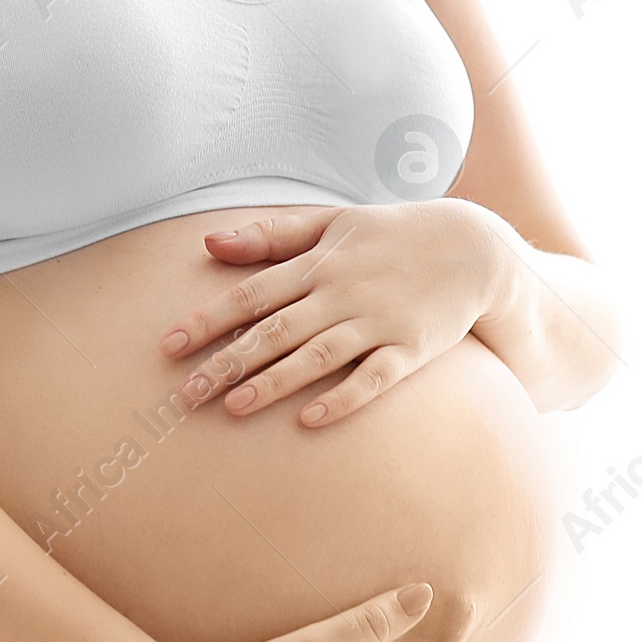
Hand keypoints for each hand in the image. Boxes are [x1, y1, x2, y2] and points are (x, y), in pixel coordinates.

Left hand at [158, 201, 505, 428]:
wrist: (472, 246)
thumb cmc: (390, 235)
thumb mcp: (331, 221)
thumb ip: (270, 235)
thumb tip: (209, 243)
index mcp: (318, 262)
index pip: (251, 294)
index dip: (208, 320)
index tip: (168, 347)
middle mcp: (342, 292)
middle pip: (276, 331)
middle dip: (228, 362)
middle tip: (186, 395)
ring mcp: (378, 321)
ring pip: (317, 356)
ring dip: (274, 382)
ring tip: (233, 408)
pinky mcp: (412, 348)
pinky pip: (375, 378)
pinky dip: (343, 398)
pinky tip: (310, 420)